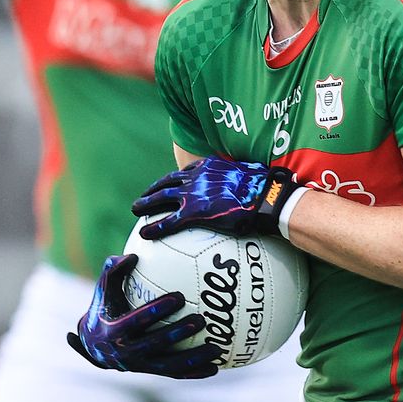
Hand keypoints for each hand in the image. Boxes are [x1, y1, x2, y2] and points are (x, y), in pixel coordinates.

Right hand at [66, 254, 219, 378]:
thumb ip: (113, 272)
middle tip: (200, 320)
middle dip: (177, 334)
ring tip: (217, 349)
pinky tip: (216, 367)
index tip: (178, 298)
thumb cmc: (105, 309)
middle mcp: (125, 353)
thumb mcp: (103, 291)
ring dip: (193, 359)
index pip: (136, 321)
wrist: (95, 345)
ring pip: (169, 365)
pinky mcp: (151, 372)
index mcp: (113, 332)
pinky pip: (175, 374)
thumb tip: (132, 255)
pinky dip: (195, 372)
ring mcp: (140, 366)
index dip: (155, 311)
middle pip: (155, 344)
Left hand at [132, 156, 299, 238]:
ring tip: (136, 209)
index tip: (168, 183)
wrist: (266, 197)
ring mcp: (194, 193)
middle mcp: (198, 176)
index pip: (187, 171)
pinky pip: (168, 221)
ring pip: (162, 197)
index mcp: (211, 167)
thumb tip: (253, 184)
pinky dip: (155, 227)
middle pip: (168, 182)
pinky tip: (145, 234)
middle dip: (153, 189)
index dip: (174, 178)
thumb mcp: (251, 175)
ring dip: (146, 203)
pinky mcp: (194, 212)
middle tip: (144, 196)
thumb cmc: (266, 188)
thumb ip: (242, 179)